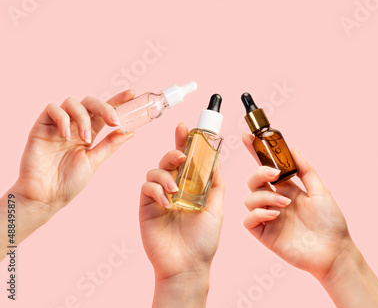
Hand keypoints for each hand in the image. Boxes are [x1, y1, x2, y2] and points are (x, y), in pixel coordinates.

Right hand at [1, 90, 135, 260]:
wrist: (45, 196)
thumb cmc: (68, 182)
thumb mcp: (94, 161)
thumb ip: (110, 144)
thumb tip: (131, 131)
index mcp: (89, 133)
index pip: (104, 112)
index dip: (118, 101)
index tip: (132, 93)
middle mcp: (74, 126)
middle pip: (90, 102)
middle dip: (105, 107)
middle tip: (114, 121)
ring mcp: (57, 125)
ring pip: (72, 102)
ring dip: (83, 118)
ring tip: (85, 139)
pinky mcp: (41, 126)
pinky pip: (52, 109)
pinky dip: (62, 119)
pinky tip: (66, 136)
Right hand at [139, 123, 224, 306]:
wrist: (188, 264)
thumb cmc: (203, 239)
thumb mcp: (216, 207)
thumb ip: (214, 183)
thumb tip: (216, 159)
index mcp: (191, 185)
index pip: (187, 158)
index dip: (185, 141)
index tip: (187, 127)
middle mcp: (174, 187)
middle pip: (169, 159)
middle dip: (174, 150)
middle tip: (180, 154)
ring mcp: (160, 196)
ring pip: (155, 170)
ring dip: (165, 174)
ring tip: (176, 190)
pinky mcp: (147, 206)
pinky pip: (146, 188)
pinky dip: (156, 190)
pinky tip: (167, 202)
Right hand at [242, 133, 377, 307]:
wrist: (333, 250)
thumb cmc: (331, 222)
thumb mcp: (321, 190)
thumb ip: (305, 170)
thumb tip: (293, 149)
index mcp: (287, 189)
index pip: (266, 168)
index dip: (255, 152)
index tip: (247, 137)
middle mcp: (275, 201)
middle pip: (253, 181)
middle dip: (259, 173)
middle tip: (274, 174)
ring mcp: (268, 217)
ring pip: (249, 198)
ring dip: (264, 196)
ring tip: (284, 204)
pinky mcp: (264, 233)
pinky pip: (248, 219)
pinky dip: (258, 213)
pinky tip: (275, 215)